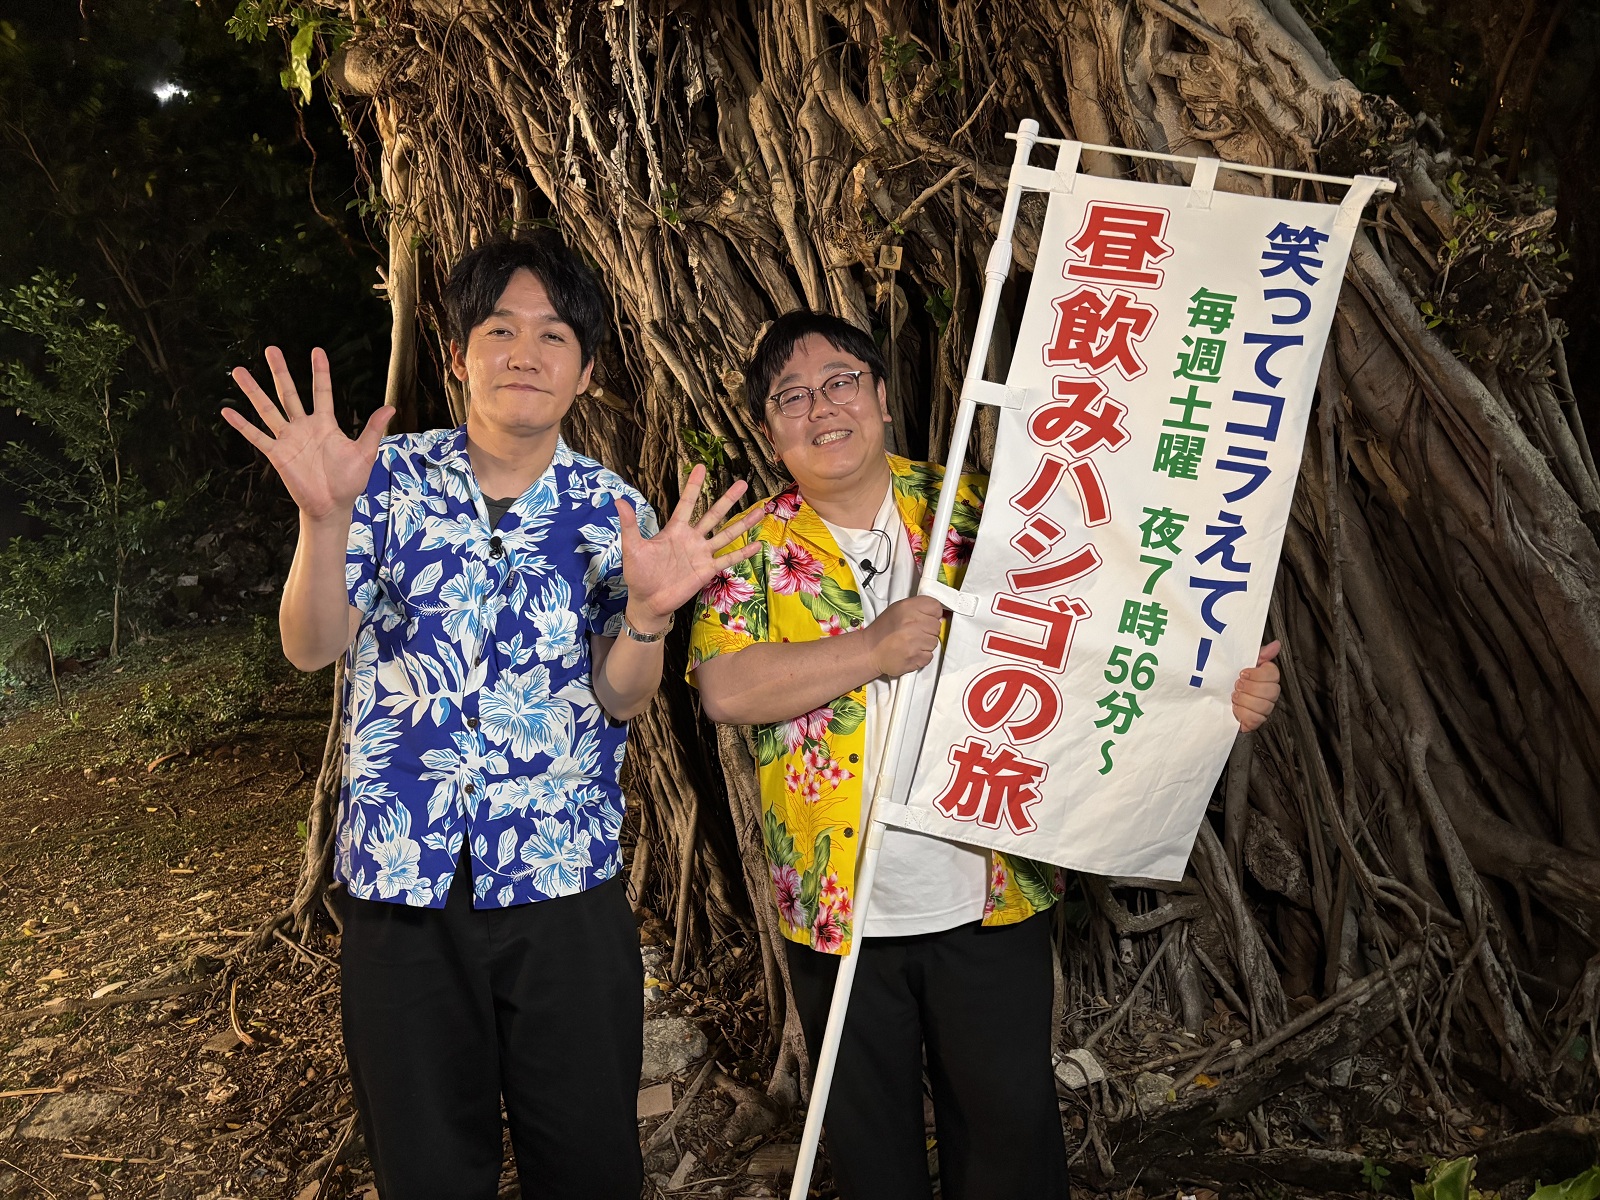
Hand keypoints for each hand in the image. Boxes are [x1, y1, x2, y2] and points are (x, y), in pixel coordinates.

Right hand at [223, 347, 393, 522]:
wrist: (332, 506)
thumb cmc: (349, 481)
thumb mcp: (365, 453)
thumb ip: (373, 429)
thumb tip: (391, 408)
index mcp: (325, 424)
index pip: (321, 392)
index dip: (320, 372)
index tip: (317, 351)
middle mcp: (304, 427)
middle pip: (288, 393)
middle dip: (280, 371)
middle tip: (271, 349)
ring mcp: (288, 439)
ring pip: (267, 409)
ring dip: (253, 391)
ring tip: (238, 371)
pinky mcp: (277, 454)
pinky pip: (257, 436)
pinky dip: (242, 425)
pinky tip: (227, 410)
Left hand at [616, 464, 765, 631]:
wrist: (648, 601)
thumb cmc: (639, 574)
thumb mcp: (632, 548)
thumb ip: (630, 525)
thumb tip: (618, 500)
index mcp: (675, 530)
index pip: (686, 503)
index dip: (693, 486)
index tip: (701, 467)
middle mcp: (692, 539)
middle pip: (713, 515)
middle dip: (728, 499)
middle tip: (743, 483)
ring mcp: (702, 554)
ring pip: (726, 534)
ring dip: (743, 523)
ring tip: (760, 511)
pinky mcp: (707, 571)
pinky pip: (728, 559)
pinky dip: (742, 552)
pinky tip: (757, 544)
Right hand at [865, 594, 943, 677]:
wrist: (870, 651)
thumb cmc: (882, 632)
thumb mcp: (897, 610)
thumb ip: (917, 609)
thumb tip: (936, 614)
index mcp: (907, 608)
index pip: (936, 607)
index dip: (932, 614)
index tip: (927, 618)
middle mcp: (913, 623)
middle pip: (936, 626)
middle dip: (928, 630)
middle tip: (914, 633)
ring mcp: (915, 641)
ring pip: (934, 642)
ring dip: (925, 644)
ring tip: (910, 643)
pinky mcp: (916, 657)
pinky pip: (929, 656)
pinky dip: (922, 656)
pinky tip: (910, 652)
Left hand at [1232, 641, 1281, 731]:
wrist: (1212, 699)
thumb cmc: (1227, 679)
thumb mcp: (1240, 662)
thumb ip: (1258, 653)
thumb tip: (1275, 645)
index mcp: (1266, 677)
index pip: (1274, 674)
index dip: (1258, 674)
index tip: (1243, 673)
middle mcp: (1267, 693)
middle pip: (1272, 691)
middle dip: (1250, 688)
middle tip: (1237, 685)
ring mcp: (1262, 708)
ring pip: (1265, 706)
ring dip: (1245, 700)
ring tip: (1235, 696)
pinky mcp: (1253, 721)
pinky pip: (1256, 720)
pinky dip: (1243, 713)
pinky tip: (1236, 708)